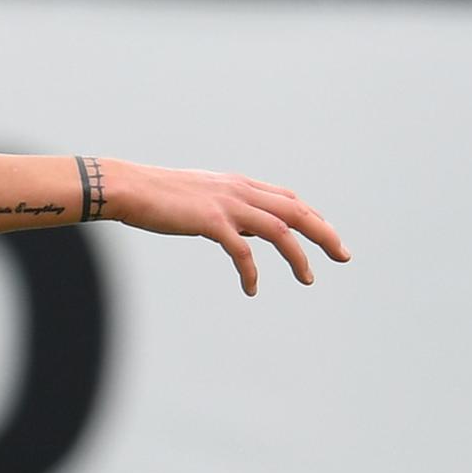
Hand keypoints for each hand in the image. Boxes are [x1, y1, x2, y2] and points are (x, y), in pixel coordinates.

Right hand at [102, 163, 350, 295]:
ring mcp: (227, 204)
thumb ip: (223, 210)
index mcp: (238, 184)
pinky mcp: (211, 221)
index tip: (327, 236)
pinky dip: (251, 271)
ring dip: (298, 255)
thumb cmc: (156, 196)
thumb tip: (239, 229)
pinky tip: (252, 288)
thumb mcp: (198, 198)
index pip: (288, 198)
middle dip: (324, 233)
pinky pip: (242, 250)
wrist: (127, 188)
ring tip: (309, 279)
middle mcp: (240, 190)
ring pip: (280, 229)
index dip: (312, 216)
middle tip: (343, 256)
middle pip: (297, 210)